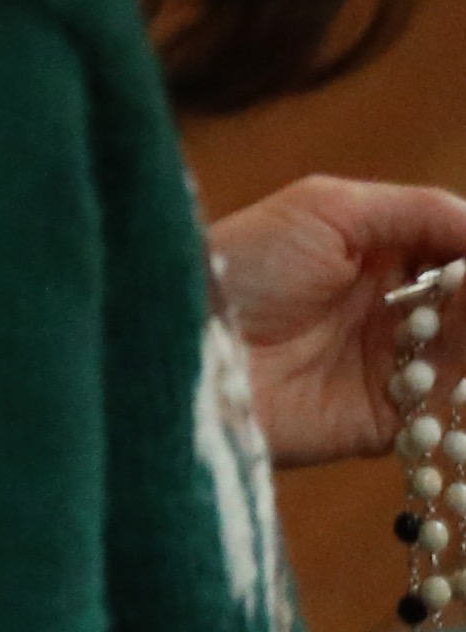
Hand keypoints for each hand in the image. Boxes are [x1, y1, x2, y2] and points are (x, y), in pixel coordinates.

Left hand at [214, 175, 465, 462]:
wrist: (193, 342)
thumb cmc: (248, 261)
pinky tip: (461, 382)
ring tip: (457, 336)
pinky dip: (465, 399)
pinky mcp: (388, 421)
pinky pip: (448, 417)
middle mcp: (395, 311)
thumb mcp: (327, 209)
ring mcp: (394, 367)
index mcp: (382, 254)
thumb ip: (417, 212)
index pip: (459, 252)